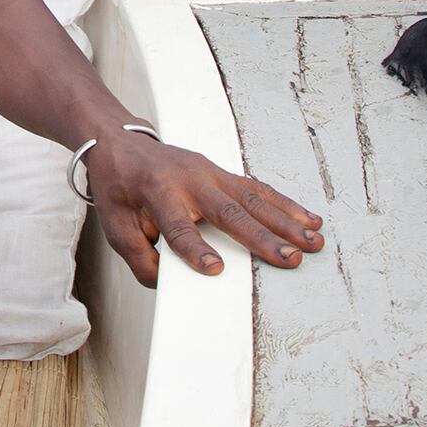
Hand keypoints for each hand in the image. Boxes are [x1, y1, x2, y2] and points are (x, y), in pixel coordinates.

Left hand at [87, 130, 323, 285]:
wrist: (120, 143)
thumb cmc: (119, 187)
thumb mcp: (114, 223)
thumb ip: (138, 256)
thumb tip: (164, 283)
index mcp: (156, 191)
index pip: (177, 225)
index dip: (193, 248)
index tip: (214, 269)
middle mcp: (188, 179)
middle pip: (228, 211)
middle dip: (262, 236)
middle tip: (291, 258)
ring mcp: (209, 172)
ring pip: (252, 198)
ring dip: (285, 220)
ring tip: (313, 240)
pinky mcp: (222, 173)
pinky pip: (257, 189)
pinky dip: (284, 204)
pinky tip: (307, 218)